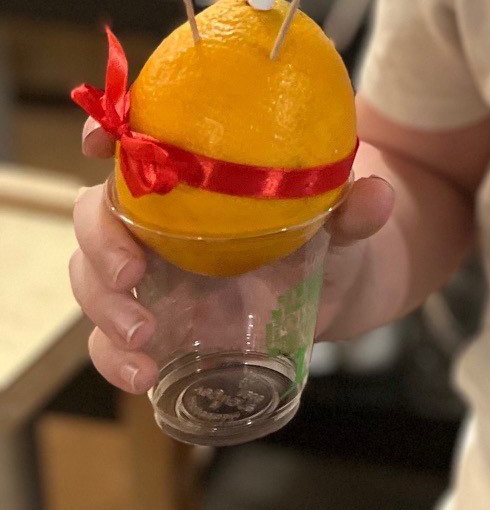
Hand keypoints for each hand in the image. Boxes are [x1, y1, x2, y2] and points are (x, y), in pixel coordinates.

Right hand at [70, 119, 393, 390]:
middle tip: (131, 275)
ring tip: (143, 340)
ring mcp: (150, 274)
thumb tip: (376, 196)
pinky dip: (113, 357)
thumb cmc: (331, 227)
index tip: (97, 143)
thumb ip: (357, 206)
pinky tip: (139, 375)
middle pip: (96, 218)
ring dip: (103, 310)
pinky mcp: (157, 323)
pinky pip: (112, 340)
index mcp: (190, 175)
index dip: (105, 134)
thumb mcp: (344, 214)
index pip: (132, 142)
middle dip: (100, 244)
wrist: (342, 282)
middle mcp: (157, 218)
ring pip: (93, 280)